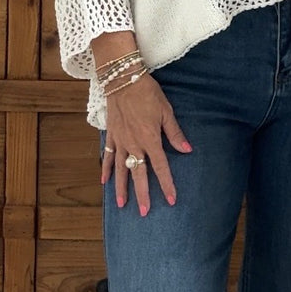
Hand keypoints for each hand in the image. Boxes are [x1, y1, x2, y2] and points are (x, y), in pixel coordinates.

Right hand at [102, 73, 190, 215]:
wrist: (122, 79)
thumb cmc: (148, 93)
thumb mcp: (166, 111)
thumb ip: (175, 133)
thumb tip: (187, 150)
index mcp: (150, 139)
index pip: (160, 168)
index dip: (166, 185)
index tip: (171, 200)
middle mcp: (134, 144)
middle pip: (139, 174)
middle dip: (142, 194)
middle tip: (144, 212)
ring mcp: (120, 141)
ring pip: (121, 170)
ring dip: (121, 188)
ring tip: (121, 205)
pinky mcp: (111, 135)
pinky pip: (108, 156)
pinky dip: (106, 169)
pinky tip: (103, 182)